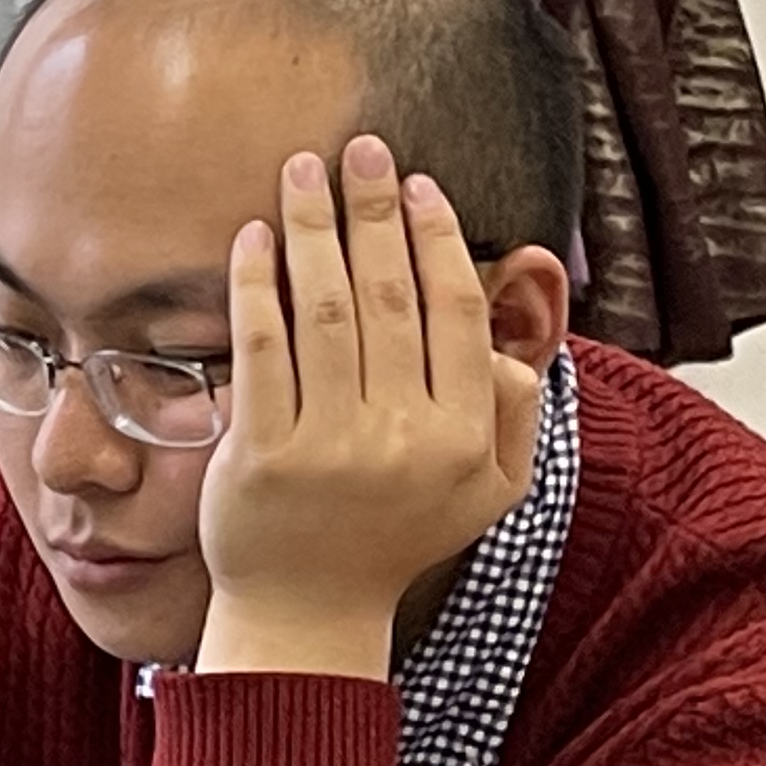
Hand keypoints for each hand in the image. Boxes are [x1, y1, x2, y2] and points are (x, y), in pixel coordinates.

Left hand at [196, 139, 541, 679]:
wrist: (309, 616)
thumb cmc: (395, 539)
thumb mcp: (487, 493)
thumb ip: (512, 417)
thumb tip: (508, 346)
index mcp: (460, 438)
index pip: (455, 312)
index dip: (437, 239)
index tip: (419, 187)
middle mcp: (400, 440)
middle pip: (388, 296)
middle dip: (374, 209)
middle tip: (362, 148)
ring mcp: (327, 449)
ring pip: (323, 311)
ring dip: (313, 227)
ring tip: (303, 171)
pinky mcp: (261, 456)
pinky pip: (260, 349)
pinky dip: (255, 284)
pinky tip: (253, 237)